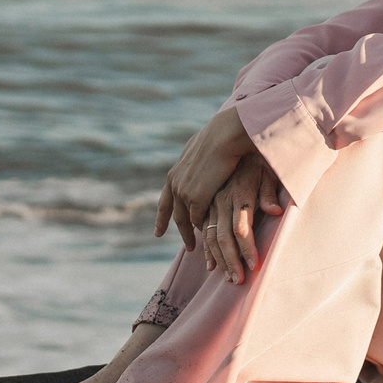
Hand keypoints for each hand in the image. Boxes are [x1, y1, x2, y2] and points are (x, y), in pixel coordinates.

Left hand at [152, 104, 257, 251]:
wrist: (224, 135)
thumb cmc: (219, 136)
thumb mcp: (200, 149)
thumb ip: (196, 159)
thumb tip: (199, 157)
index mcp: (174, 173)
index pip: (165, 200)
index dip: (162, 217)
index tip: (158, 233)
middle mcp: (175, 184)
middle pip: (174, 215)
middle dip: (179, 232)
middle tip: (187, 246)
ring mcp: (184, 193)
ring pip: (186, 220)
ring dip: (190, 235)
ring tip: (196, 248)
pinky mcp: (196, 199)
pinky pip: (198, 220)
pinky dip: (203, 228)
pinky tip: (209, 236)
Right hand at [196, 151, 286, 282]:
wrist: (235, 135)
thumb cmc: (260, 155)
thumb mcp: (269, 169)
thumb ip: (269, 191)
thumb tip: (275, 210)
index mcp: (238, 192)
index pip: (241, 227)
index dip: (247, 248)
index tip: (254, 267)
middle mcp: (221, 198)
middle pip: (222, 237)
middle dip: (231, 261)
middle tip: (238, 281)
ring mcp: (210, 200)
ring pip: (208, 235)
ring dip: (217, 259)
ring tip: (227, 277)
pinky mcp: (204, 202)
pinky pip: (200, 229)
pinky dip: (204, 248)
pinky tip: (208, 263)